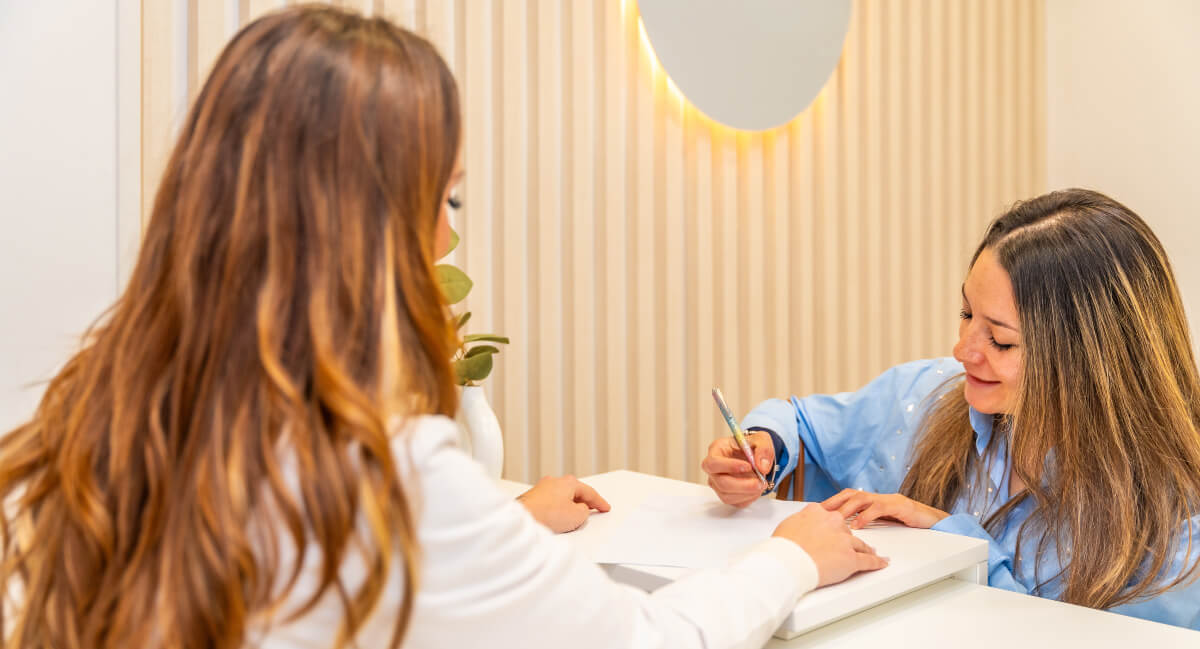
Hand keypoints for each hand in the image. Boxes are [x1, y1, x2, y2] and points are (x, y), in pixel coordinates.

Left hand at [518, 475, 610, 532]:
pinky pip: (550, 505)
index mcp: (568, 482)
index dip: (599, 502)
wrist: (522, 519)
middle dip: (582, 503)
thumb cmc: (547, 514)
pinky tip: (555, 522)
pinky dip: (556, 512)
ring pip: (561, 499)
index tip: (604, 507)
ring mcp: (542, 489)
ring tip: (570, 522)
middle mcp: (554, 481)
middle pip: (574, 493)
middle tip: (590, 512)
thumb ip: (585, 511)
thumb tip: (580, 511)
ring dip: (568, 508)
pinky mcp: (532, 499)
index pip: (589, 492)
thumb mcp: (577, 516)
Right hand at [701, 432, 774, 507]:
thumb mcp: (761, 439)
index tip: (748, 466)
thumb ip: (763, 449)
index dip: (729, 467)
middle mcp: (713, 469)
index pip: (713, 463)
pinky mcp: (726, 494)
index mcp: (716, 450)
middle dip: (742, 485)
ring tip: (761, 483)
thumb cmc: (752, 445)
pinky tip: (756, 489)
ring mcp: (718, 483)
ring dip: (747, 493)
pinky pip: (735, 503)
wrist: (755, 456)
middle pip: (720, 483)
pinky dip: (749, 498)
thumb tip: (762, 466)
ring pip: (726, 496)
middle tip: (760, 482)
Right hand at [773, 504, 888, 586]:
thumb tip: (803, 524)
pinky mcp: (851, 559)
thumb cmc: (784, 546)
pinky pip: (868, 561)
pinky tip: (881, 562)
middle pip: (846, 530)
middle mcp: (834, 522)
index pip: (832, 516)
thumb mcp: (789, 523)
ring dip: (865, 550)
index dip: (834, 526)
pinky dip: (876, 562)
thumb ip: (802, 520)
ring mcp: (845, 541)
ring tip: (871, 553)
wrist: (788, 562)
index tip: (836, 529)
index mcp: (819, 512)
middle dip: (846, 539)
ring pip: (860, 545)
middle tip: (845, 547)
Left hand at [821, 489, 949, 529]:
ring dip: (846, 509)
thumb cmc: (906, 522)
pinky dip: (865, 516)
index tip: (815, 512)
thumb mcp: (883, 523)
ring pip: (862, 498)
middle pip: (849, 494)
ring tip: (834, 519)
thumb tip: (844, 532)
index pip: (846, 497)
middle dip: (833, 503)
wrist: (934, 520)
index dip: (830, 503)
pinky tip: (856, 525)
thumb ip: (866, 523)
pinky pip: (879, 508)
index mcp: (872, 500)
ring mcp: (888, 500)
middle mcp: (878, 497)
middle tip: (819, 514)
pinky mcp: (899, 506)